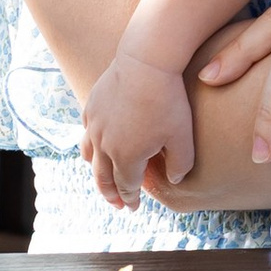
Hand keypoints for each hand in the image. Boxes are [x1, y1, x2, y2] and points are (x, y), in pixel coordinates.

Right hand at [82, 52, 196, 208]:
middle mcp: (104, 145)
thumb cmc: (168, 101)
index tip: (133, 207)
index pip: (126, 186)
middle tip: (117, 204)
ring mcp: (94, 125)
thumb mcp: (183, 137)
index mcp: (126, 157)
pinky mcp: (91, 106)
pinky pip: (87, 132)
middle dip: (111, 193)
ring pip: (89, 156)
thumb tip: (175, 179)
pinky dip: (91, 144)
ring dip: (96, 171)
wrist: (146, 62)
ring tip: (102, 178)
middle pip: (103, 177)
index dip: (131, 199)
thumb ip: (180, 164)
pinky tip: (97, 143)